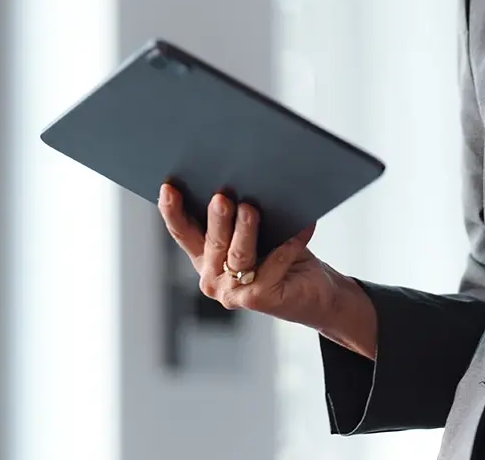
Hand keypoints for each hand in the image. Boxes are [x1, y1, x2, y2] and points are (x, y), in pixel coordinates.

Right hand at [158, 183, 339, 325]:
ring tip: (250, 209)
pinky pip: (274, 263)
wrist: (315, 294)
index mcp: (206, 258)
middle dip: (217, 219)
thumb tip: (242, 186)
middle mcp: (213, 278)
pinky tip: (303, 225)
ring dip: (245, 231)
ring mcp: (232, 292)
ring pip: (239, 255)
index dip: (173, 212)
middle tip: (221, 198)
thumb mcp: (257, 237)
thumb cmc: (285, 260)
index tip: (168, 188)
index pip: (184, 232)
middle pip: (213, 242)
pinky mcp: (257, 299)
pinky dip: (290, 242)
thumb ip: (241, 220)